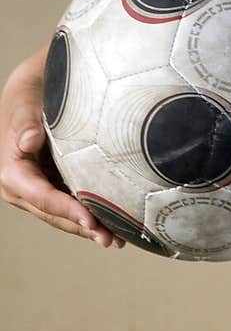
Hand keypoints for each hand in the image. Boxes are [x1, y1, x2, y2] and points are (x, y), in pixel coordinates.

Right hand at [0, 52, 124, 248]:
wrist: (35, 91)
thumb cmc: (30, 96)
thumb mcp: (26, 104)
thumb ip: (26, 123)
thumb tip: (28, 141)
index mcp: (13, 173)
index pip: (41, 197)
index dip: (66, 210)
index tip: (90, 219)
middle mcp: (23, 188)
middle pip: (55, 214)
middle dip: (82, 227)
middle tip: (110, 239)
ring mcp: (39, 191)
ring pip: (65, 216)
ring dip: (90, 228)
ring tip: (117, 239)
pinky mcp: (55, 187)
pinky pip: (73, 206)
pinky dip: (92, 216)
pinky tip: (115, 226)